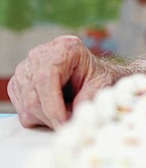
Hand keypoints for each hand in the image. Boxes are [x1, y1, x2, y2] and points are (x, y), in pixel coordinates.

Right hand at [7, 35, 124, 128]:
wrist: (90, 74)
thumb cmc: (97, 75)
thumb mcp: (102, 83)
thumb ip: (89, 97)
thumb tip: (71, 116)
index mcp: (64, 48)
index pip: (46, 77)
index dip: (53, 103)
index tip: (64, 121)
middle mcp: (39, 55)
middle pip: (34, 95)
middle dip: (52, 116)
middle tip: (69, 123)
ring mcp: (25, 70)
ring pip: (27, 106)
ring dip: (47, 118)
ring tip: (67, 112)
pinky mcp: (18, 85)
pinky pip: (23, 111)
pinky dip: (40, 118)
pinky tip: (56, 109)